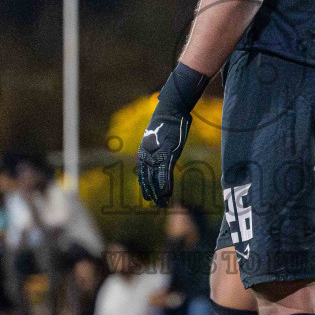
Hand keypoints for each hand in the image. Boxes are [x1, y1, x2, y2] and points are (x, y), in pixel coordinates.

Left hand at [135, 63, 208, 206]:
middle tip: (156, 204)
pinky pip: (165, 172)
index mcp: (144, 152)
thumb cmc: (166, 121)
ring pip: (156, 178)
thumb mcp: (159, 135)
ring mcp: (157, 155)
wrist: (170, 110)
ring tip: (162, 203)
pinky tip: (167, 193)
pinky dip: (166, 184)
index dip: (147, 186)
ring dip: (159, 192)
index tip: (149, 197)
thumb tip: (160, 150)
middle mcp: (148, 155)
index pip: (144, 174)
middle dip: (152, 193)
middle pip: (148, 179)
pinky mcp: (167, 153)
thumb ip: (158, 146)